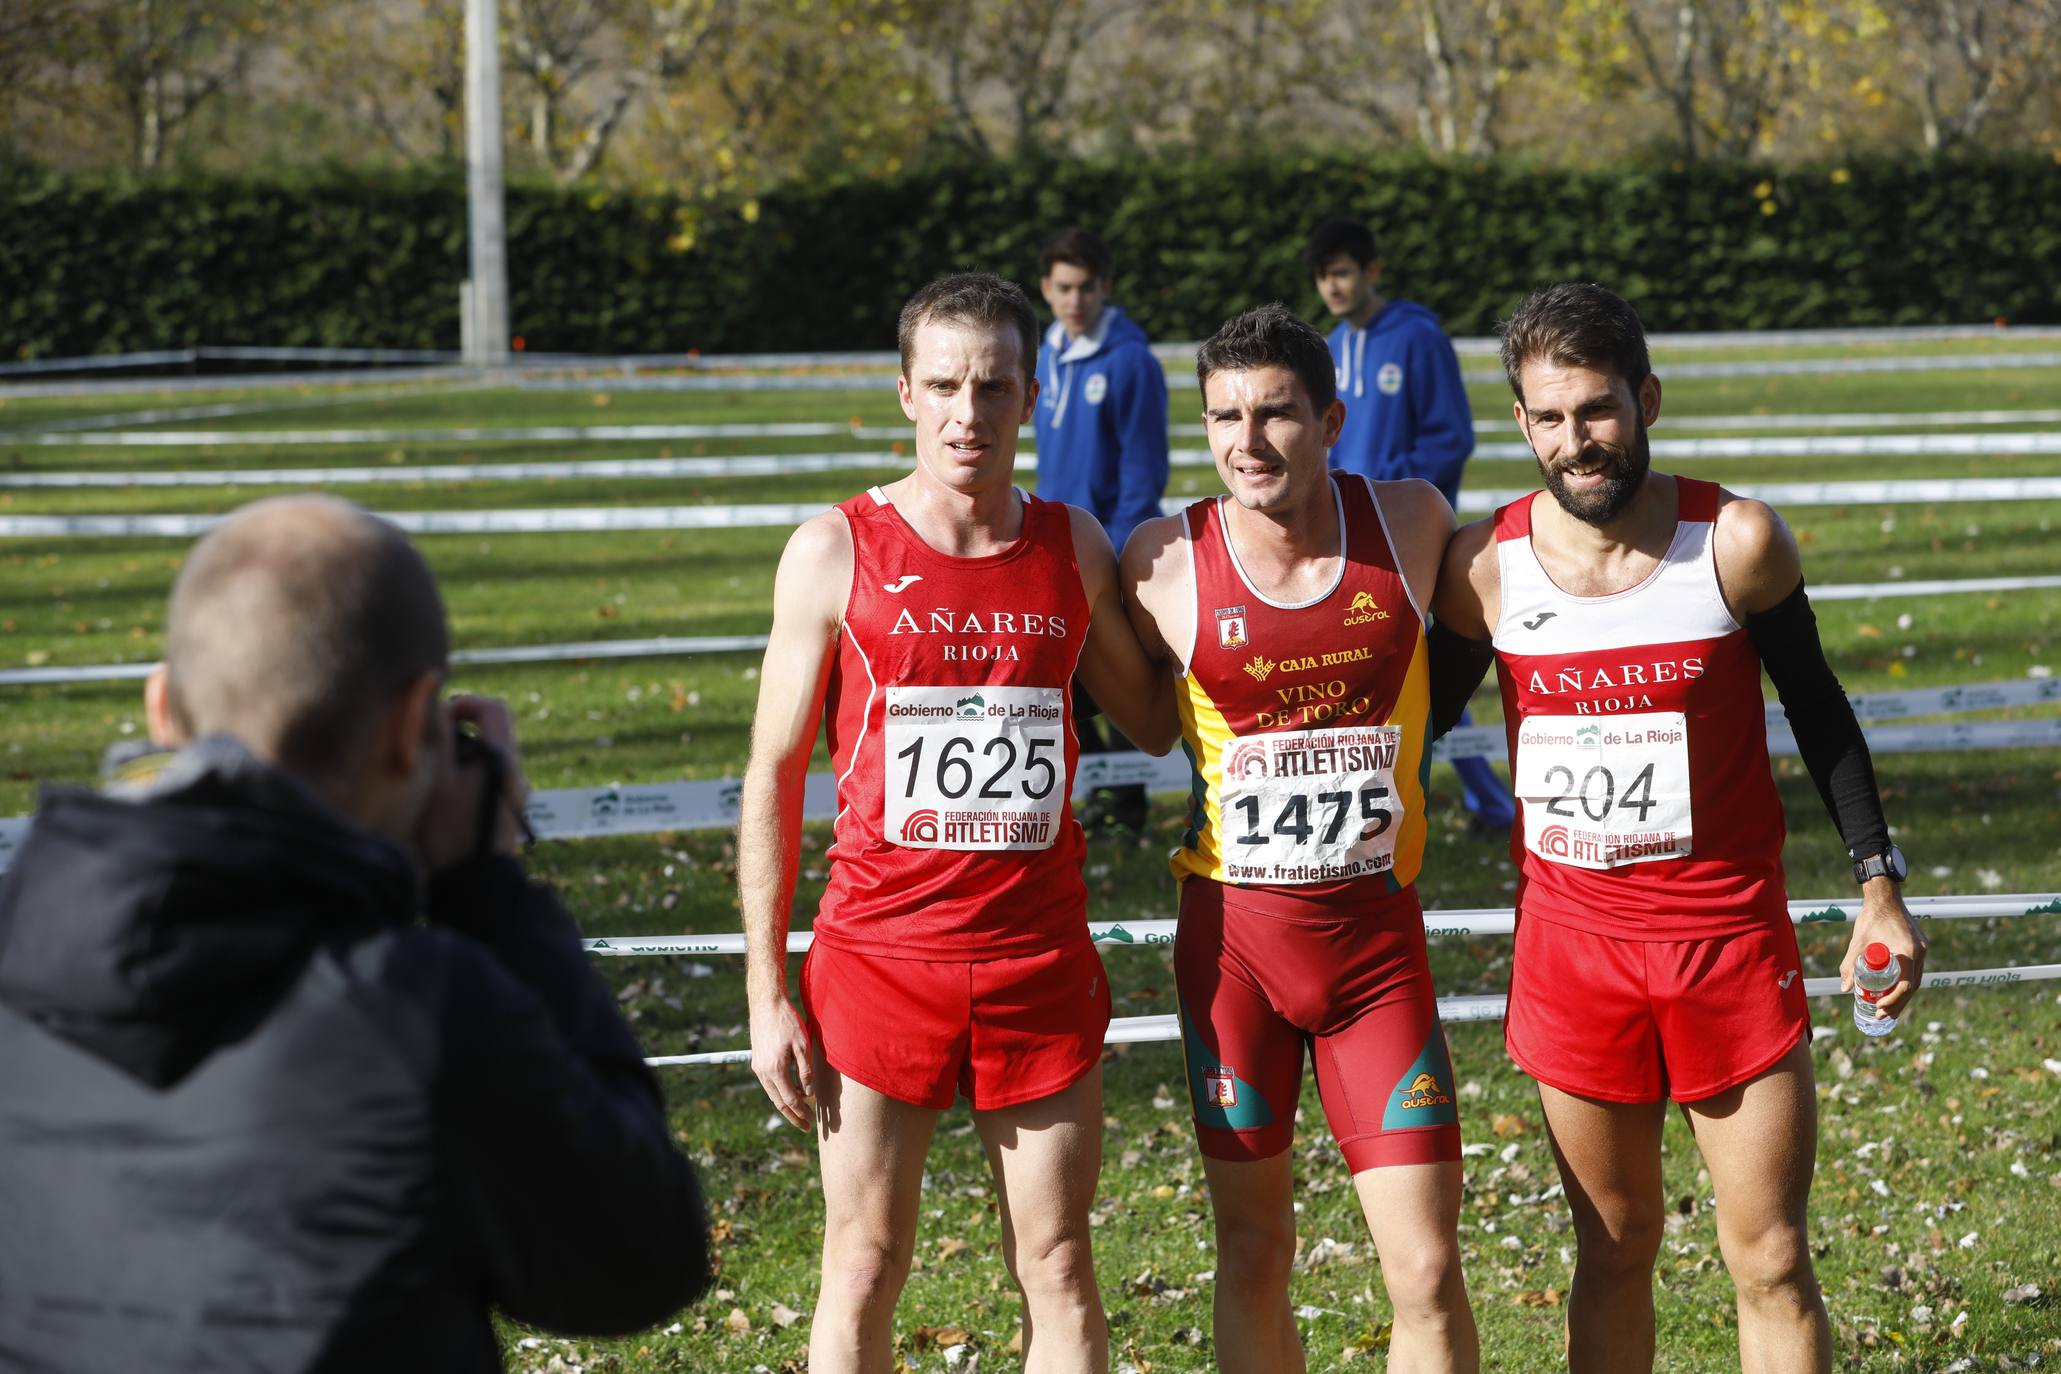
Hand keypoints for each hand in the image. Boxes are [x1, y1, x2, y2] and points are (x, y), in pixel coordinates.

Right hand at [414, 694, 531, 872]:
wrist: (473, 886)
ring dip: (459, 759)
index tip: (440, 719)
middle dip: (458, 734)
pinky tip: (444, 801)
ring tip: (433, 779)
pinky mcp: (507, 811)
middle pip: (489, 734)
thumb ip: (440, 736)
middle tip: (430, 750)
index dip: (466, 704)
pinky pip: (486, 781)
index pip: (494, 709)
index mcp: (503, 758)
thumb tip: (437, 701)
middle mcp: (516, 773)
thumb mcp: (437, 778)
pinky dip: (465, 779)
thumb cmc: (449, 832)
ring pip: (485, 759)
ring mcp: (514, 794)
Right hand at [749, 991, 815, 1131]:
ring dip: (785, 1106)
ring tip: (798, 1114)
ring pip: (772, 1094)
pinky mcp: (757, 1061)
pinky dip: (779, 1093)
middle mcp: (763, 1072)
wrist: (766, 1004)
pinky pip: (769, 1084)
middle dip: (792, 1116)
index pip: (790, 1099)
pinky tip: (790, 1094)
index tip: (810, 1122)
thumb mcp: (802, 1044)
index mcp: (775, 1069)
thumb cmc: (787, 1021)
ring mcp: (758, 1067)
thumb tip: (809, 1092)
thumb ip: (805, 1070)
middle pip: (778, 1102)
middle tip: (805, 1127)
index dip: (801, 1112)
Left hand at [1839, 878, 1926, 1019]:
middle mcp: (1920, 952)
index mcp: (1908, 951)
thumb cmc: (1870, 917)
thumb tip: (1845, 988)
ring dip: (1903, 996)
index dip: (1894, 1000)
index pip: (1906, 985)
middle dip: (1898, 1004)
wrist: (1884, 897)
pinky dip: (1905, 983)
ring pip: (1915, 980)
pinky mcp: (1920, 947)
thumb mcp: (1857, 942)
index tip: (1880, 1008)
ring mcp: (1922, 950)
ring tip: (1888, 1010)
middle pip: (1913, 986)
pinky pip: (1915, 971)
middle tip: (1882, 1016)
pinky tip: (1894, 991)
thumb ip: (1850, 965)